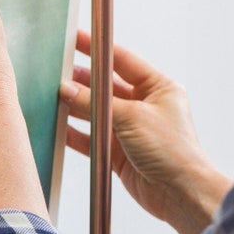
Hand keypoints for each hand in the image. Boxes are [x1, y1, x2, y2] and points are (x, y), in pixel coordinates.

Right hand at [61, 30, 232, 233]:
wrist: (180, 193)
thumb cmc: (172, 151)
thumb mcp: (132, 117)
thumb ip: (95, 103)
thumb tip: (66, 90)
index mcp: (158, 88)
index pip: (122, 61)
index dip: (98, 50)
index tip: (76, 39)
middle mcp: (144, 106)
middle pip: (105, 87)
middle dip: (82, 80)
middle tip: (57, 71)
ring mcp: (130, 129)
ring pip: (95, 112)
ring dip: (75, 106)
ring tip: (52, 97)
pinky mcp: (117, 151)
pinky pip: (90, 137)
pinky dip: (74, 132)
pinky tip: (58, 126)